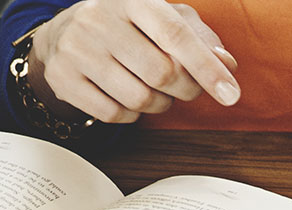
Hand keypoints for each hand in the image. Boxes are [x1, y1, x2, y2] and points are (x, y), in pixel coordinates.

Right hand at [27, 0, 239, 122]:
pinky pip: (111, 113)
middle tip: (187, 89)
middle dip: (185, 90)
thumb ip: (200, 39)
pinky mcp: (61, 78)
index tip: (230, 94)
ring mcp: (76, 50)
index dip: (207, 67)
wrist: (62, 33)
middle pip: (160, 73)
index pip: (176, 35)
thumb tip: (226, 65)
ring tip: (157, 94)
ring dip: (159, 105)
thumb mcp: (164, 19)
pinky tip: (128, 101)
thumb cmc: (125, 26)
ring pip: (137, 98)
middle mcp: (99, 20)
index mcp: (133, 0)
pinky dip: (130, 115)